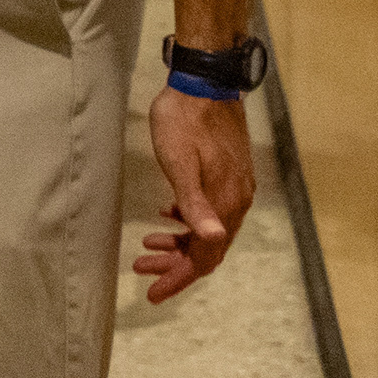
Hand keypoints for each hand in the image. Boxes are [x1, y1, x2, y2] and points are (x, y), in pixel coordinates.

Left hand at [136, 86, 256, 302]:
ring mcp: (233, 187)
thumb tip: (211, 239)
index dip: (180, 277)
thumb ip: (193, 203)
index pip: (207, 255)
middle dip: (175, 264)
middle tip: (141, 270)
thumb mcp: (180, 162)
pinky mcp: (227, 174)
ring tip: (147, 245)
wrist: (205, 83)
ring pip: (207, 229)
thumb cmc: (184, 121)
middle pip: (208, 247)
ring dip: (179, 242)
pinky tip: (166, 216)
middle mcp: (236, 200)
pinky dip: (187, 220)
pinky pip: (209, 210)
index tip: (154, 294)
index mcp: (226, 203)